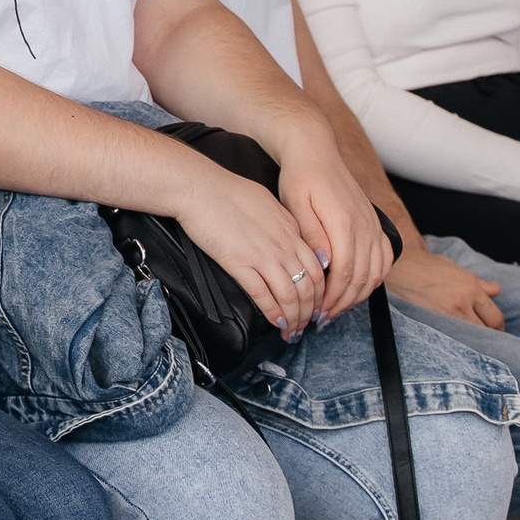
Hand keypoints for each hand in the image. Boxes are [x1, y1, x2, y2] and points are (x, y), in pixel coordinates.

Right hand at [172, 170, 320, 340]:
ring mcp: (263, 255)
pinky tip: (275, 322)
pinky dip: (273, 313)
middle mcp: (283, 244)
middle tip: (305, 326)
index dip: (320, 292)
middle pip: (309, 287)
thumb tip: (286, 236)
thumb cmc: (226, 190)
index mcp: (291, 229)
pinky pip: (263, 295)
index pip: (317, 268)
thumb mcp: (266, 201)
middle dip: (310, 312)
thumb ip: (281, 222)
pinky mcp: (240, 263)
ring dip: (294, 318)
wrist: (200, 187)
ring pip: (290, 295)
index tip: (315, 305)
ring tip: (291, 332)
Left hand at [274, 152, 390, 322]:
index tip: (317, 311)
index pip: (346, 272)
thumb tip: (323, 264)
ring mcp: (373, 225)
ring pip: (375, 272)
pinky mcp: (374, 225)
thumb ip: (311, 235)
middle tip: (323, 318)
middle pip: (362, 277)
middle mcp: (365, 226)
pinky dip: (374, 279)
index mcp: (345, 223)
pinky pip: (384, 259)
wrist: (316, 153)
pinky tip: (357, 288)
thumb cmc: (301, 178)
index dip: (333, 297)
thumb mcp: (295, 204)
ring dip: (358, 295)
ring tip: (337, 308)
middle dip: (343, 303)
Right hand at [384, 247, 505, 329]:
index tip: (494, 329)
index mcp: (471, 288)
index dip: (497, 327)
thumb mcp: (456, 269)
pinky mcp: (432, 321)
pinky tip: (453, 338)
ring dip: (472, 339)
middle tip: (484, 336)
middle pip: (487, 330)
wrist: (400, 266)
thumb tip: (496, 290)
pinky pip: (452, 337)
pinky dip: (455, 339)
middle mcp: (462, 302)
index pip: (495, 317)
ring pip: (470, 336)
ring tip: (468, 338)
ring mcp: (447, 313)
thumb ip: (479, 282)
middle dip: (488, 334)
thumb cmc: (427, 266)